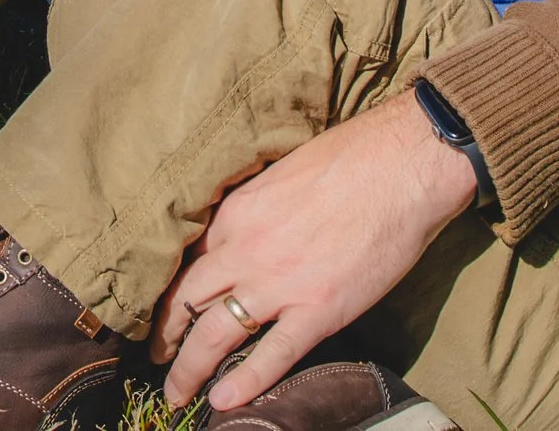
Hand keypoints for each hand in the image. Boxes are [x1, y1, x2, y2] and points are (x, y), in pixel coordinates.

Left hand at [151, 89, 475, 410]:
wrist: (402, 165)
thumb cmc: (352, 157)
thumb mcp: (281, 172)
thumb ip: (256, 207)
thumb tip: (248, 225)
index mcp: (235, 213)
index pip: (185, 261)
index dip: (169, 291)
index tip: (162, 311)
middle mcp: (245, 250)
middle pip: (188, 301)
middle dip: (166, 335)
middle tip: (157, 359)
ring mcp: (279, 283)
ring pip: (215, 335)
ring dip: (190, 369)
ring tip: (177, 395)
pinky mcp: (318, 309)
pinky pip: (272, 355)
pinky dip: (246, 382)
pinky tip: (224, 402)